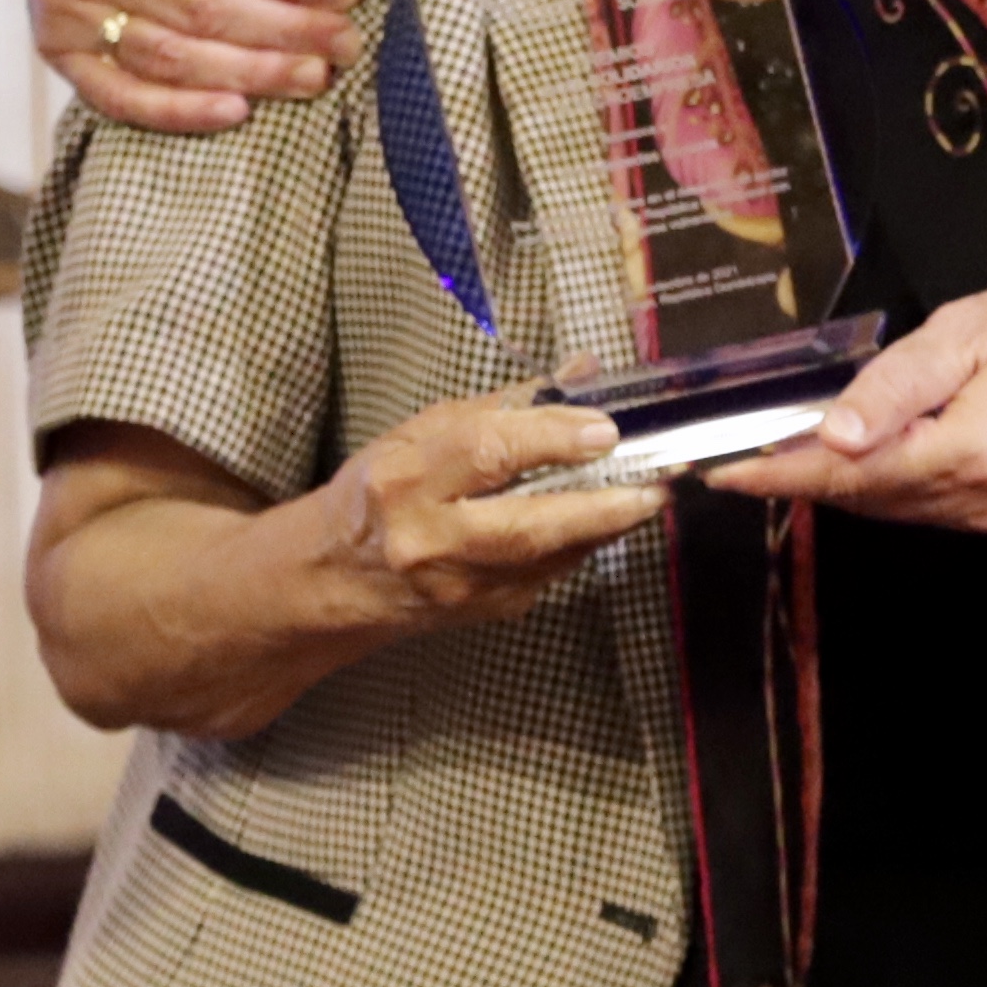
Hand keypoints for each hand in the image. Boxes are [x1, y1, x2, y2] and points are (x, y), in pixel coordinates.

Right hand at [28, 0, 360, 136]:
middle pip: (201, 8)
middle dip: (286, 29)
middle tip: (346, 39)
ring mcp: (63, 7)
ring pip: (172, 57)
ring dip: (252, 73)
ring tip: (317, 75)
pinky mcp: (55, 48)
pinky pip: (121, 94)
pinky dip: (181, 112)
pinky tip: (239, 111)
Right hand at [304, 397, 656, 630]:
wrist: (332, 579)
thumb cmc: (378, 491)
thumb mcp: (422, 432)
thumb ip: (506, 404)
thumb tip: (582, 372)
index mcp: (405, 479)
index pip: (487, 453)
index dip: (552, 439)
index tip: (605, 429)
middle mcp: (428, 539)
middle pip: (528, 525)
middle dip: (602, 506)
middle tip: (655, 484)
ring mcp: (456, 586)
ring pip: (547, 559)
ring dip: (604, 529)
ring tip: (644, 498)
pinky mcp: (479, 614)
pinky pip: (545, 578)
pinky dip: (577, 548)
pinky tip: (598, 525)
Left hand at [712, 271, 986, 532]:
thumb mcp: (968, 333)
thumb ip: (893, 386)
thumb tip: (831, 437)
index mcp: (965, 455)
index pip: (845, 476)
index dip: (777, 476)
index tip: (720, 474)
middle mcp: (976, 501)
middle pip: (862, 498)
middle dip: (800, 476)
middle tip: (743, 448)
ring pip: (890, 505)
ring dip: (840, 480)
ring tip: (790, 448)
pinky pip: (924, 504)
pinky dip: (883, 482)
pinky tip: (862, 453)